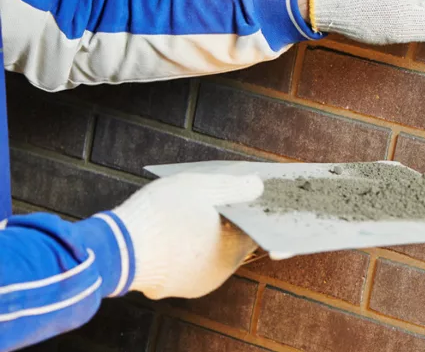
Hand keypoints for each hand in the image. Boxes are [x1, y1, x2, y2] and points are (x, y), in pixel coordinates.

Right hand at [114, 173, 262, 299]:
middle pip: (234, 241)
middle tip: (212, 202)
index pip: (256, 226)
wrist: (117, 251)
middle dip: (228, 222)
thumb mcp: (199, 187)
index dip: (251, 209)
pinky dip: (187, 250)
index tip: (244, 196)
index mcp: (233, 247)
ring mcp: (198, 283)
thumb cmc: (160, 216)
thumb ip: (233, 186)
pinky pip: (190, 265)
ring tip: (189, 215)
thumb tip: (257, 186)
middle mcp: (221, 271)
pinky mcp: (176, 289)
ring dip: (206, 237)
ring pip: (212, 254)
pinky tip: (174, 233)